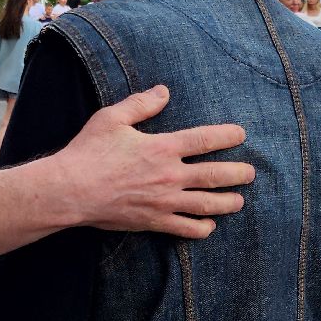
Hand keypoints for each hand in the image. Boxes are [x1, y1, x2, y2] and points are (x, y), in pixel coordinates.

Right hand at [52, 85, 253, 238]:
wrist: (70, 190)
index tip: (241, 135)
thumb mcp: (111, 118)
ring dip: (227, 202)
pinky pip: (185, 228)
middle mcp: (169, 176)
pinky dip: (202, 228)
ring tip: (239, 201)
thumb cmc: (88, 152)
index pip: (205, 140)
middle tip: (249, 173)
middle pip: (215, 175)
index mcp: (162, 148)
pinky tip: (209, 225)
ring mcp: (164, 202)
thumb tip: (163, 92)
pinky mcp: (153, 221)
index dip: (227, 136)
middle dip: (238, 174)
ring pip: (206, 204)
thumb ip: (140, 104)